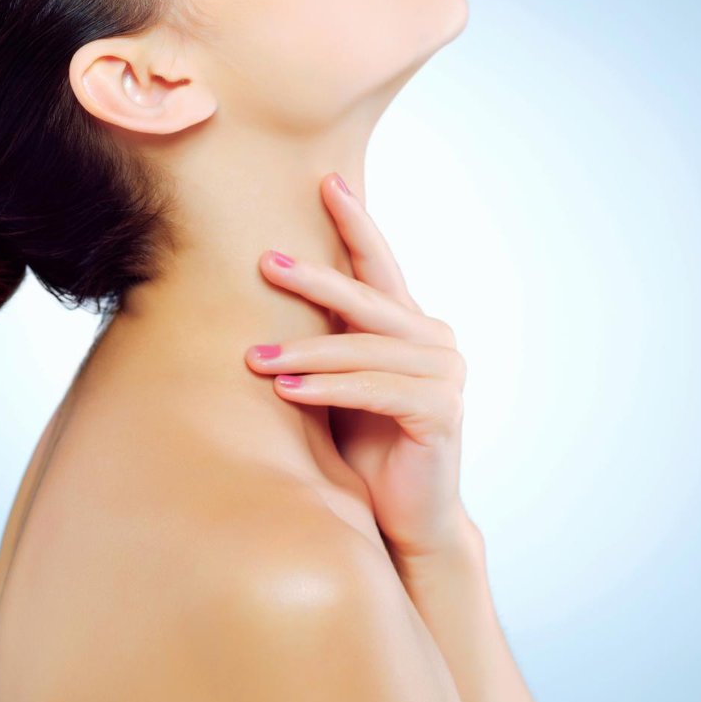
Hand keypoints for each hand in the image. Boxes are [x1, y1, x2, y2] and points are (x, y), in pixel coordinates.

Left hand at [245, 173, 475, 563]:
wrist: (405, 520)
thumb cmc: (365, 446)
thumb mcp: (338, 381)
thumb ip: (326, 339)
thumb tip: (264, 287)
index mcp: (410, 324)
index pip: (379, 265)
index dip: (355, 222)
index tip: (327, 181)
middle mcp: (434, 340)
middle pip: (369, 299)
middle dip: (315, 279)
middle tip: (266, 262)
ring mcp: (445, 374)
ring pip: (365, 348)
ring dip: (306, 353)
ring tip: (255, 359)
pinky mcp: (442, 412)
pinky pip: (376, 389)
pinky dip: (330, 388)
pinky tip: (288, 391)